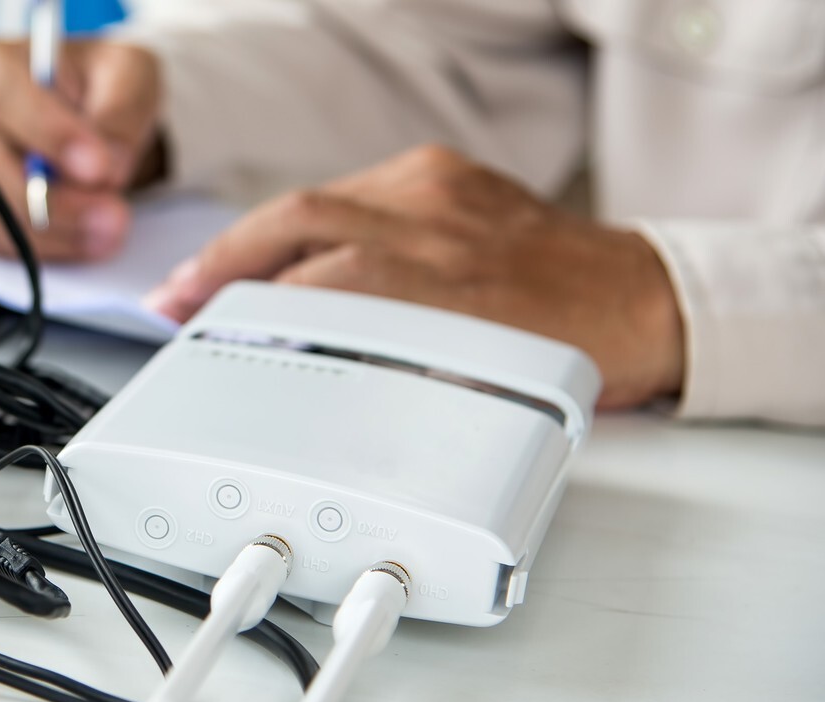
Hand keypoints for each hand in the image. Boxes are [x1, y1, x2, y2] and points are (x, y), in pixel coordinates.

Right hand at [0, 39, 161, 261]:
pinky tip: (81, 240)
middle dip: (56, 201)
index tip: (100, 166)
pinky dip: (40, 249)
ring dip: (51, 233)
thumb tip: (108, 167)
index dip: (51, 135)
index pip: (4, 97)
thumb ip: (121, 113)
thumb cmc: (97, 88)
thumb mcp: (128, 76)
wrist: (85, 122)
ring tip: (106, 233)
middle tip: (113, 216)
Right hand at [144, 145, 685, 408]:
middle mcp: (437, 225)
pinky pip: (356, 188)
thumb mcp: (488, 398)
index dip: (243, 310)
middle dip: (223, 264)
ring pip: (317, 201)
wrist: (647, 302)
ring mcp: (441, 191)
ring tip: (210, 277)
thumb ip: (400, 391)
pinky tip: (283, 248)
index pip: (315, 285)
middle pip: (298, 224)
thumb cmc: (580, 356)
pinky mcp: (448, 174)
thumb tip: (320, 404)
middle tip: (177, 302)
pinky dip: (307, 220)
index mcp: (445, 286)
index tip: (196, 334)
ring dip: (252, 240)